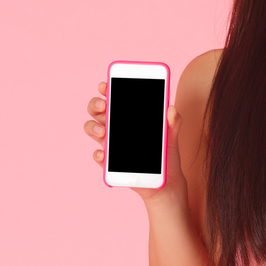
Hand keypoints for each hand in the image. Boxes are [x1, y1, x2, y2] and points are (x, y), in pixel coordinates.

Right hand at [84, 81, 183, 201]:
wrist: (168, 180)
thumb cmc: (167, 153)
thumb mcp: (172, 135)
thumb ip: (173, 121)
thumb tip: (171, 109)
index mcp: (128, 117)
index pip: (113, 99)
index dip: (106, 90)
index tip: (106, 85)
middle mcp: (116, 128)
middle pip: (96, 112)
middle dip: (95, 105)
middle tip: (104, 106)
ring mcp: (111, 145)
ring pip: (92, 130)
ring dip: (93, 127)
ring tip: (103, 131)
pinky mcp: (111, 163)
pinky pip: (98, 156)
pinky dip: (98, 154)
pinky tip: (104, 154)